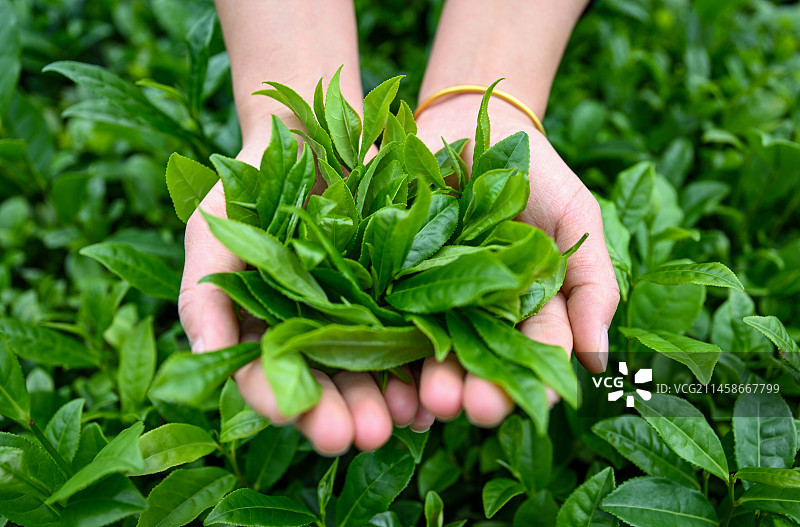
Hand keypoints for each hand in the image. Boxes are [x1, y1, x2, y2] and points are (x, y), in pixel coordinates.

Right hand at [178, 142, 423, 455]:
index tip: (288, 414)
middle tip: (358, 436)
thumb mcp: (215, 230)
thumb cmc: (250, 183)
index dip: (276, 399)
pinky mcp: (403, 294)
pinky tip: (433, 385)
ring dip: (387, 400)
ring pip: (374, 371)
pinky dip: (423, 363)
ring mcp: (361, 316)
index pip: (265, 378)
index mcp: (264, 331)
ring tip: (402, 419)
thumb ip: (205, 293)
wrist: (312, 134)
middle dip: (342, 413)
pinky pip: (416, 334)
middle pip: (327, 386)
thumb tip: (205, 356)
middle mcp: (314, 334)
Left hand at [413, 94, 619, 426]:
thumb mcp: (576, 219)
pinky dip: (384, 344)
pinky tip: (390, 373)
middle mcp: (473, 313)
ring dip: (432, 380)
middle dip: (479, 390)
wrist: (470, 122)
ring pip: (429, 349)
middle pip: (477, 361)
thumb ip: (592, 284)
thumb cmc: (532, 173)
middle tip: (475, 410)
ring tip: (433, 401)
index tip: (537, 404)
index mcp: (523, 308)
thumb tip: (599, 362)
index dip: (536, 379)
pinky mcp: (382, 276)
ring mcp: (426, 297)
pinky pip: (381, 315)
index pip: (534, 352)